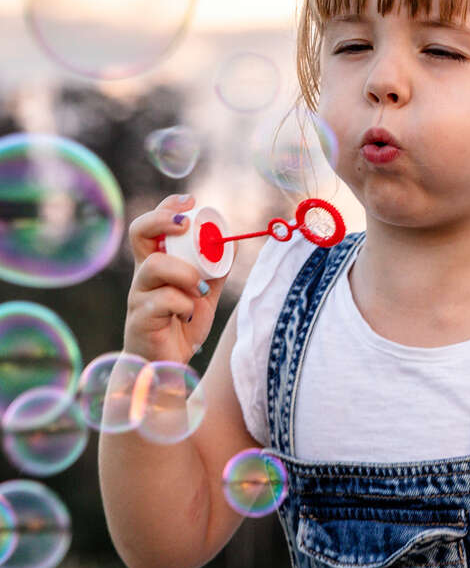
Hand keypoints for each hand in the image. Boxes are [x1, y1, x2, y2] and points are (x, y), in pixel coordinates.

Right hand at [124, 194, 230, 363]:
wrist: (166, 367)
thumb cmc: (181, 327)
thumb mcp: (204, 294)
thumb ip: (215, 270)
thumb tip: (233, 242)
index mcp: (157, 264)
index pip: (152, 226)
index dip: (167, 207)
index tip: (191, 201)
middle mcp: (143, 275)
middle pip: (139, 233)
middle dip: (163, 220)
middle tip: (186, 226)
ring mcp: (138, 296)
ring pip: (155, 266)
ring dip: (185, 272)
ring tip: (200, 289)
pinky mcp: (139, 319)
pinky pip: (163, 300)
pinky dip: (184, 304)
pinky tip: (189, 315)